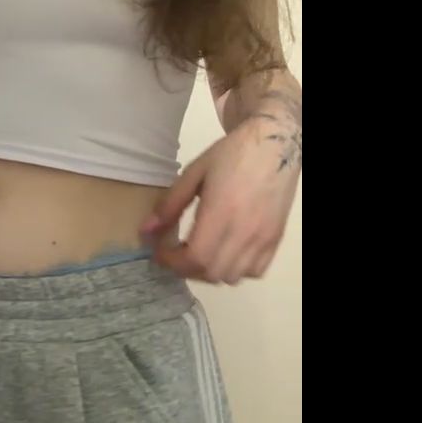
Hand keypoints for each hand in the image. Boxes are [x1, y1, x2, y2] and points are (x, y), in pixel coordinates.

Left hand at [140, 116, 300, 284]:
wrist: (274, 146)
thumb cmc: (231, 155)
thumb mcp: (194, 173)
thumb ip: (169, 204)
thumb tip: (146, 230)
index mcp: (221, 212)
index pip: (196, 257)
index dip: (172, 262)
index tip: (159, 254)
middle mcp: (245, 231)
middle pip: (212, 273)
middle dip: (187, 268)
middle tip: (174, 253)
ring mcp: (264, 239)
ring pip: (233, 277)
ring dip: (210, 271)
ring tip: (198, 252)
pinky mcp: (276, 240)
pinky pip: (255, 271)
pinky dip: (236, 269)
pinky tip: (224, 251)